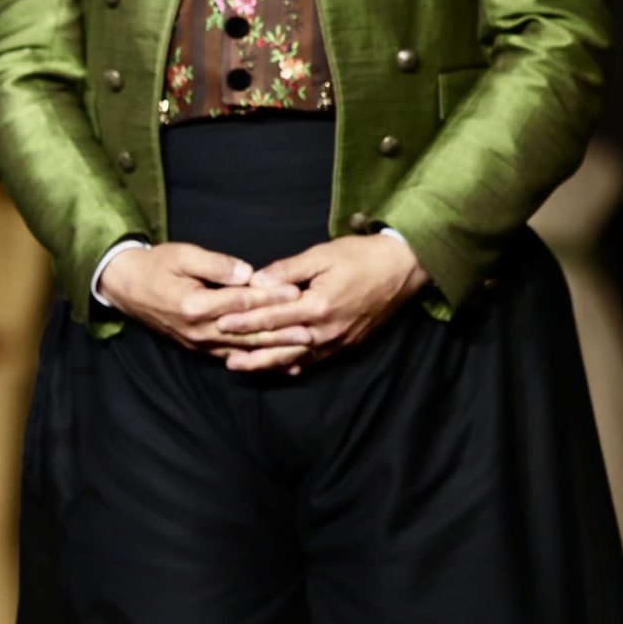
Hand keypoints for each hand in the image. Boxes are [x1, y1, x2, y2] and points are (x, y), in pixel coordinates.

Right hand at [98, 242, 301, 357]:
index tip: (295, 291)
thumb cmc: (155, 265)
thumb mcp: (182, 255)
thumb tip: (247, 273)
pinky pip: (232, 356)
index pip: (241, 301)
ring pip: (243, 348)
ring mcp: (198, 343)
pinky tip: (277, 362)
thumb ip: (216, 265)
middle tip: (310, 328)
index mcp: (195, 304)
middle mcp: (199, 329)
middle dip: (280, 330)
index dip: (270, 296)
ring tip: (301, 347)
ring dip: (273, 349)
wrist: (126, 286)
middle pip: (247, 331)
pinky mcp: (198, 348)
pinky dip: (256, 359)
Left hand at [214, 233, 429, 372]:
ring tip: (242, 366)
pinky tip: (281, 368)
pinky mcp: (348, 343)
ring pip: (296, 355)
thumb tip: (255, 281)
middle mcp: (327, 329)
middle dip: (250, 348)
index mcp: (318, 305)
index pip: (273, 316)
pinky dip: (296, 363)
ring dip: (268, 362)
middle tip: (221, 356)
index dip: (245, 320)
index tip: (220, 323)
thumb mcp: (321, 255)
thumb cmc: (361, 257)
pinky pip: (317, 358)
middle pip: (281, 342)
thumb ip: (287, 271)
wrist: (403, 270)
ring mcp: (338, 340)